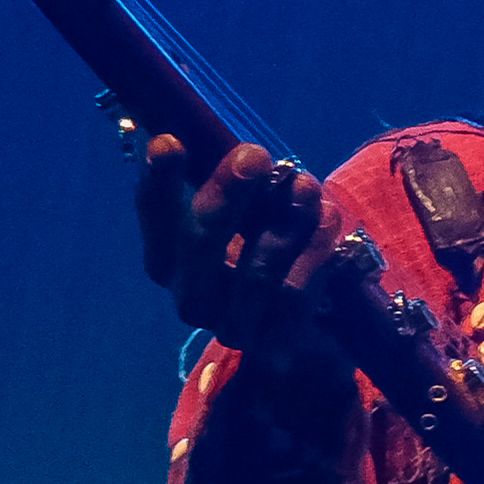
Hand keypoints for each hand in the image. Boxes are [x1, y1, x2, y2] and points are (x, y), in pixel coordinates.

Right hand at [139, 133, 353, 421]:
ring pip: (255, 272)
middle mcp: (190, 297)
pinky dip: (313, 254)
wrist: (310, 328)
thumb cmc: (268, 252)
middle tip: (255, 154)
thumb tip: (232, 138)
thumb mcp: (247, 215)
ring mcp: (232, 325)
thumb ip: (233, 182)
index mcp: (168, 260)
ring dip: (284, 222)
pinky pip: (294, 296)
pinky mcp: (274, 344)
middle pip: (202, 243)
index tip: (168, 142)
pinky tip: (328, 219)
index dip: (160, 181)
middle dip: (230, 194)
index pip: (156, 216)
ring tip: (306, 184)